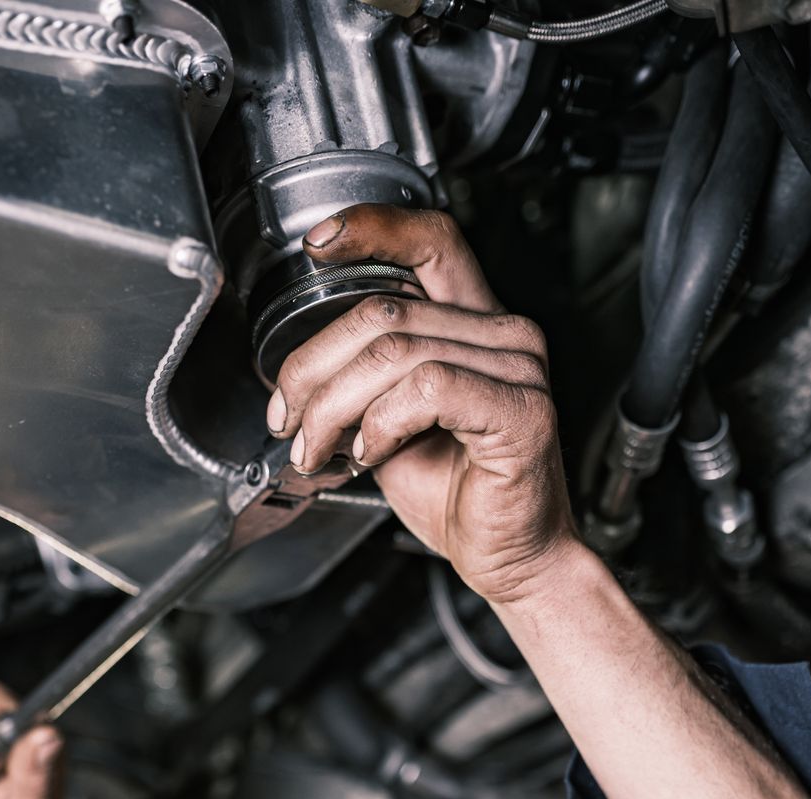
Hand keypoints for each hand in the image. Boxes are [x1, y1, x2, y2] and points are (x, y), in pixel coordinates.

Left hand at [268, 205, 580, 607]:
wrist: (509, 558)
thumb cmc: (458, 493)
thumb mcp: (387, 424)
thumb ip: (359, 380)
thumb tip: (296, 373)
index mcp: (474, 324)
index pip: (429, 239)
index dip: (372, 228)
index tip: (316, 243)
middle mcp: (505, 335)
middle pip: (383, 309)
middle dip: (313, 366)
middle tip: (289, 419)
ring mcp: (519, 368)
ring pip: (394, 350)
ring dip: (336, 405)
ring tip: (320, 448)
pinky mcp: (521, 410)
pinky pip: (427, 387)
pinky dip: (382, 421)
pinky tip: (373, 452)